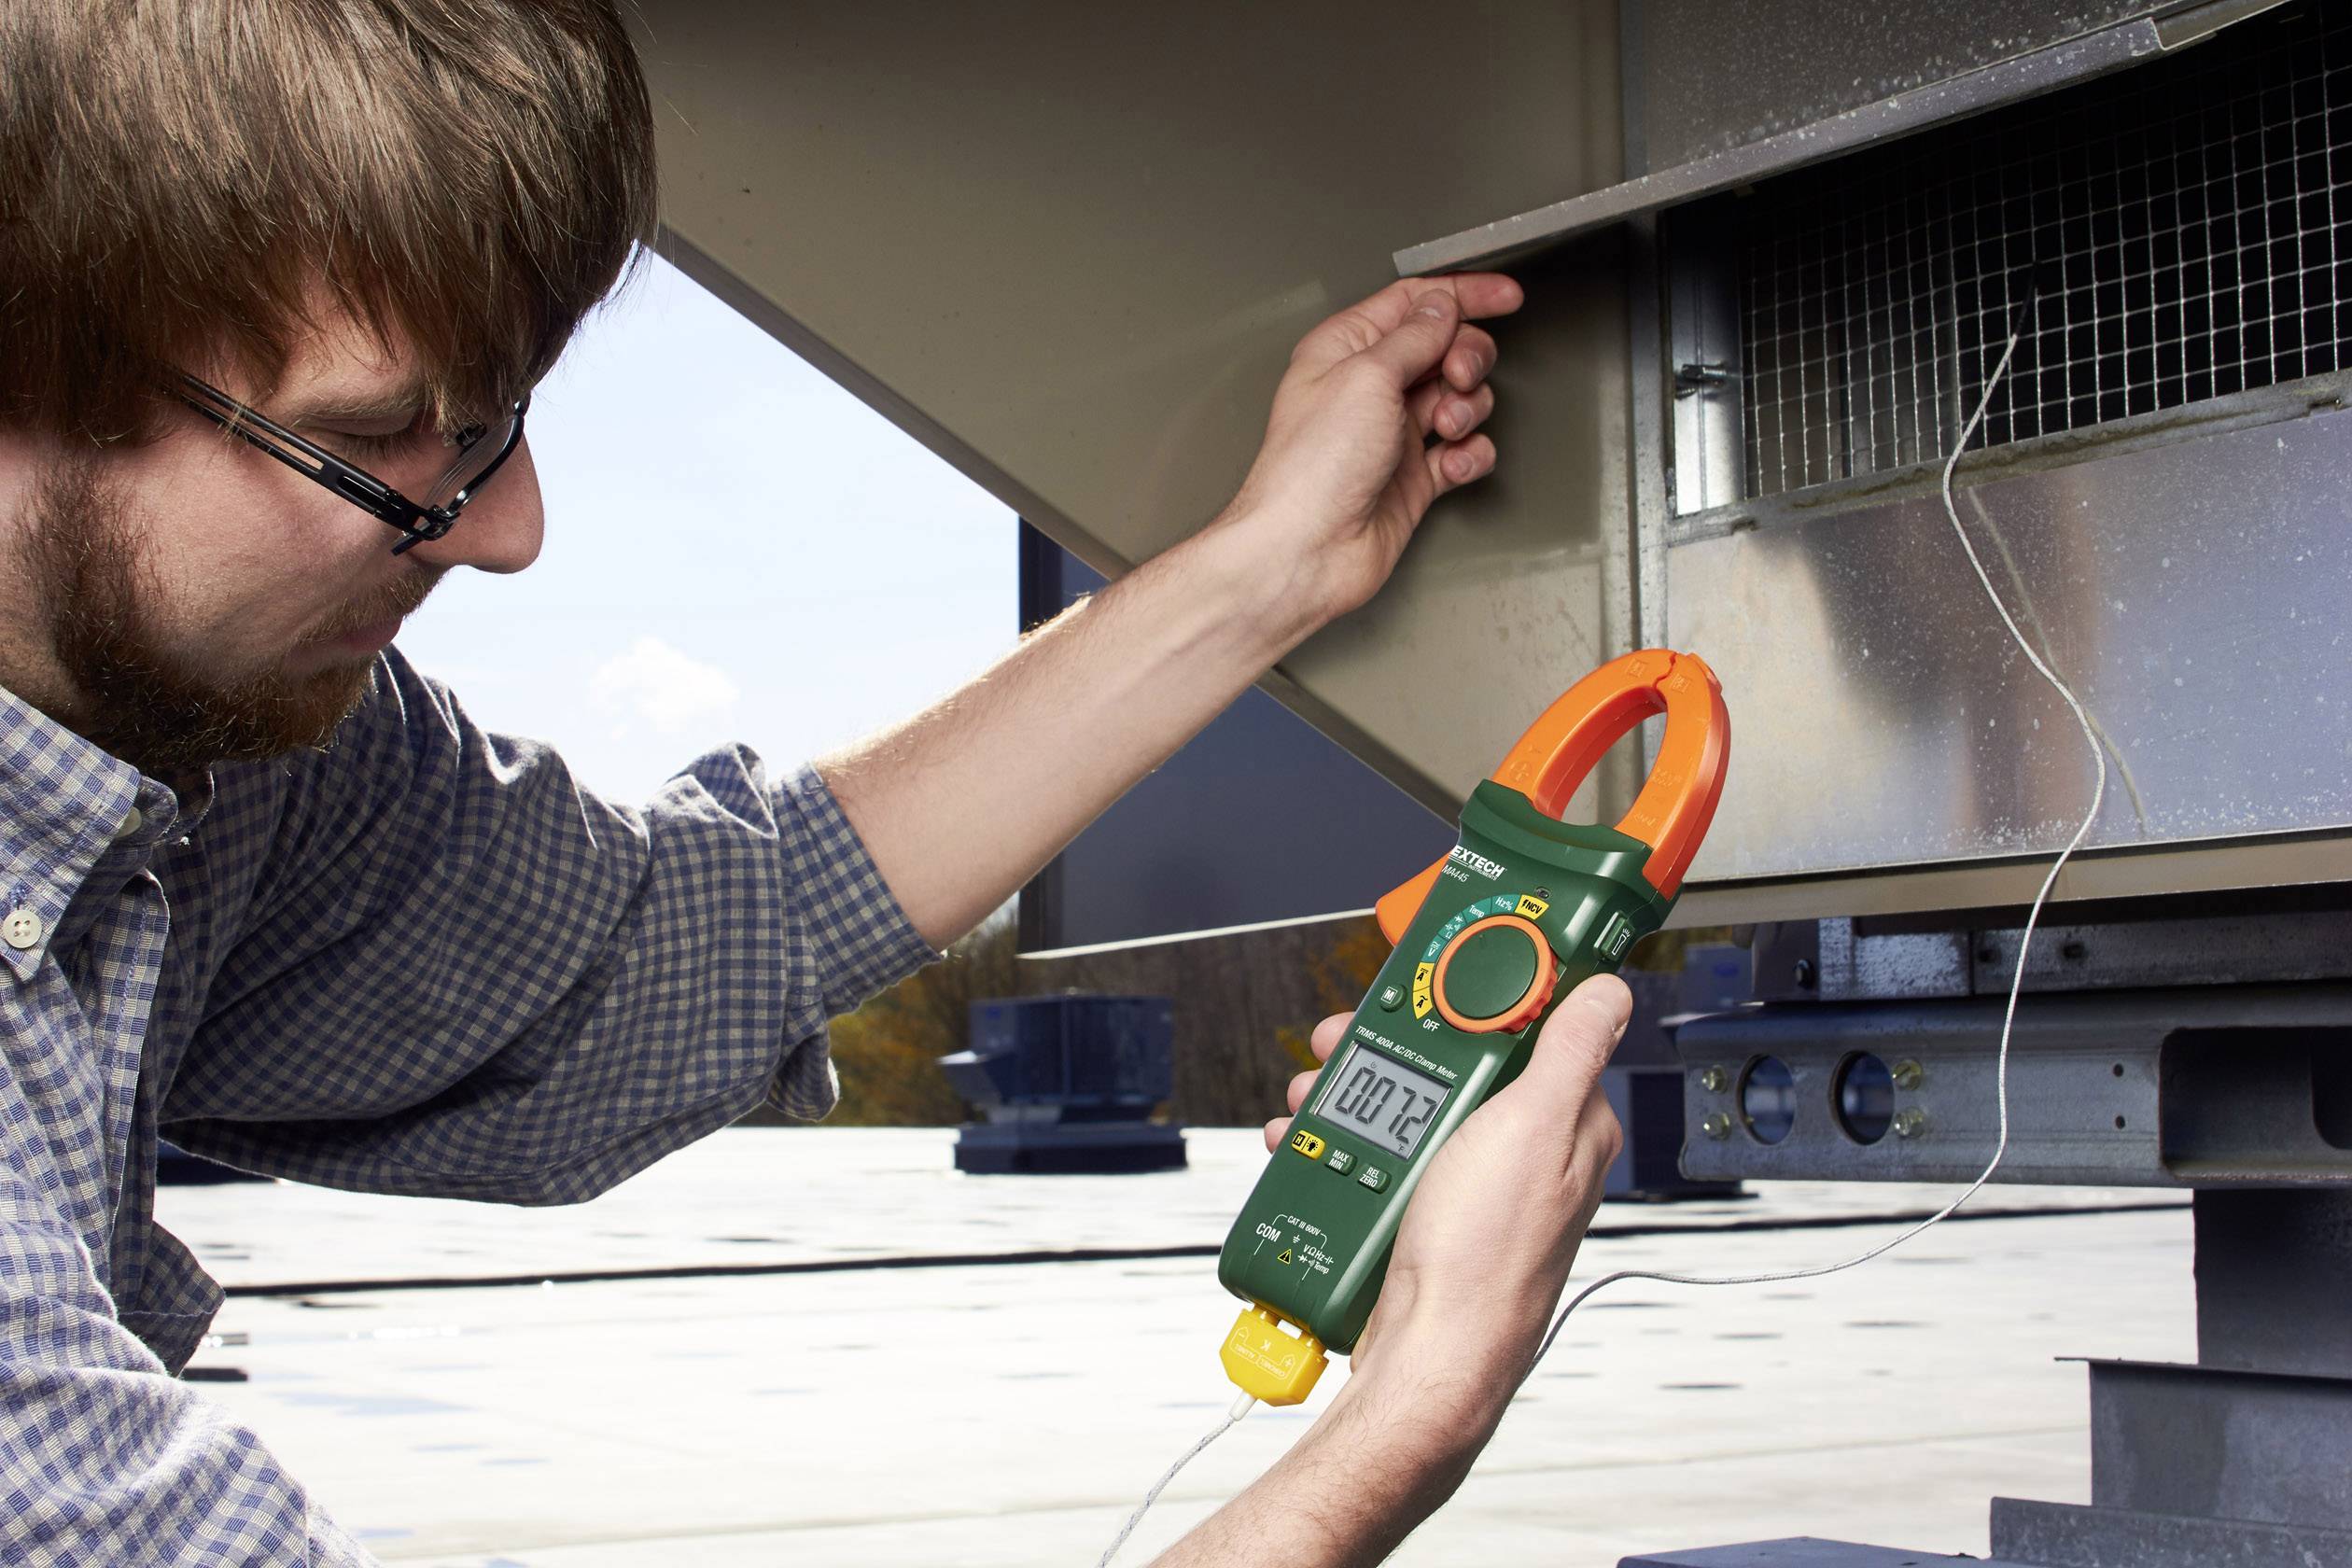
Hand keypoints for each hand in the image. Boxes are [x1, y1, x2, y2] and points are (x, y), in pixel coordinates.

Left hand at [1215, 273, 1523, 631]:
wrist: (1306, 550)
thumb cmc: (1311, 468)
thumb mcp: (1367, 376)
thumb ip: (1414, 336)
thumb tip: (1442, 307)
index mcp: (1345, 350)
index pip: (1413, 302)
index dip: (1463, 295)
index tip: (1506, 296)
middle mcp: (1369, 388)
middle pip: (1444, 348)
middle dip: (1466, 357)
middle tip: (1460, 375)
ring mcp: (1392, 434)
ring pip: (1459, 399)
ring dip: (1466, 409)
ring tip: (1445, 428)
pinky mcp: (1412, 477)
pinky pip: (1462, 452)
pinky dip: (1469, 454)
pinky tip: (1454, 462)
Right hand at [1260, 976, 1627, 1412]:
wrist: (1429, 1356)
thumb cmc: (1486, 1259)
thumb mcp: (1532, 1129)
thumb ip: (1569, 1053)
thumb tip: (1608, 991)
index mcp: (1566, 1124)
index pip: (1529, 1029)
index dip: (1473, 994)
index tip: (1426, 978)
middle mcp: (1524, 1152)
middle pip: (1454, 1063)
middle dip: (1390, 1045)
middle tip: (1341, 1042)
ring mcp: (1472, 1184)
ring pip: (1409, 1106)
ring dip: (1351, 1093)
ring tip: (1312, 1095)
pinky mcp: (1427, 1212)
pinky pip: (1381, 1156)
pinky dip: (1340, 1141)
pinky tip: (1309, 1143)